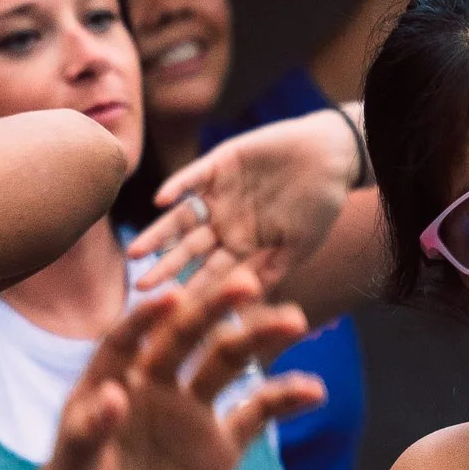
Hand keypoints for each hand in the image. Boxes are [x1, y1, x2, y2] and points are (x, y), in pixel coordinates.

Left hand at [30, 257, 323, 469]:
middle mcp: (149, 391)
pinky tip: (314, 390)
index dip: (147, 318)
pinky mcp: (219, 450)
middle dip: (214, 309)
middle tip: (248, 281)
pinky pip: (257, 415)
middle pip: (185, 339)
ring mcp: (188, 417)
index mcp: (104, 387)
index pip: (127, 341)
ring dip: (258, 339)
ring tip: (293, 320)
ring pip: (226, 366)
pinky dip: (284, 399)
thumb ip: (85, 435)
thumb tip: (115, 394)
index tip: (173, 298)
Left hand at [127, 109, 360, 291]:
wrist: (332, 156)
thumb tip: (247, 306)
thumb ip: (272, 272)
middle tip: (141, 287)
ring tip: (136, 251)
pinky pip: (193, 177)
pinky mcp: (220, 163)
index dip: (192, 290)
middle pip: (188, 248)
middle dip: (166, 267)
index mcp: (243, 244)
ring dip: (159, 233)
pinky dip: (178, 187)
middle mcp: (225, 222)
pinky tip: (162, 200)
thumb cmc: (322, 205)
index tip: (172, 313)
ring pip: (181, 216)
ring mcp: (220, 194)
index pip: (212, 272)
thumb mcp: (299, 246)